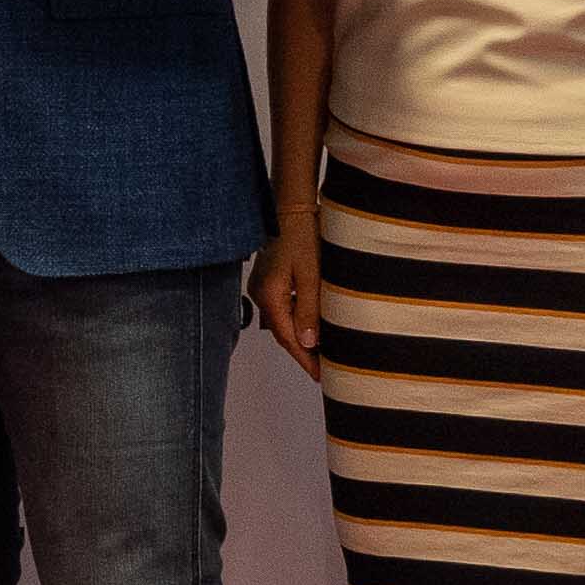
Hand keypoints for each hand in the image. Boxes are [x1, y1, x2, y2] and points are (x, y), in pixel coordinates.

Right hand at [249, 208, 321, 379]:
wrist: (291, 208)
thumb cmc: (303, 236)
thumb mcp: (311, 275)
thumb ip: (309, 309)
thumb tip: (308, 342)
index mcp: (270, 296)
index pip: (288, 338)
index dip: (305, 359)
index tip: (320, 375)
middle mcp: (261, 295)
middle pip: (283, 332)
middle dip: (303, 352)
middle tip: (323, 369)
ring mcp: (262, 287)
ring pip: (282, 321)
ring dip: (299, 337)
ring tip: (320, 351)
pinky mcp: (268, 280)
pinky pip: (282, 308)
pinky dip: (296, 320)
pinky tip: (310, 324)